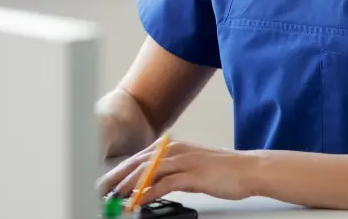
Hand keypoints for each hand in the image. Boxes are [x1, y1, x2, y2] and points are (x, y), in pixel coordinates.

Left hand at [97, 138, 259, 206]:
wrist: (247, 169)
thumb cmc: (221, 171)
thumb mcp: (189, 167)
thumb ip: (167, 173)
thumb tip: (147, 186)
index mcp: (171, 147)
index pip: (137, 159)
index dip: (118, 172)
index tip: (104, 184)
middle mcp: (173, 150)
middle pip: (136, 163)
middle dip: (116, 178)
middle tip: (100, 191)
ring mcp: (182, 160)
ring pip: (147, 171)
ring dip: (128, 185)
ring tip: (115, 197)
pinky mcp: (192, 174)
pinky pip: (164, 183)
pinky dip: (149, 193)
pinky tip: (139, 201)